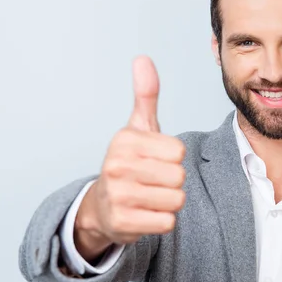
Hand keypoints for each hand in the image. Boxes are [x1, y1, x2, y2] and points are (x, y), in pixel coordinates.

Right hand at [74, 56, 185, 259]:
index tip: (153, 160)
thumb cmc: (128, 163)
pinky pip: (167, 223)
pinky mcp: (122, 223)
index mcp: (124, 140)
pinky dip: (162, 221)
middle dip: (172, 182)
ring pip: (176, 200)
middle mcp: (116, 166)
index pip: (179, 151)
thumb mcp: (137, 128)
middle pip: (179, 176)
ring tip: (149, 197)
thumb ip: (145, 95)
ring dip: (168, 202)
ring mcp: (118, 196)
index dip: (172, 158)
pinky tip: (144, 214)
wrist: (102, 207)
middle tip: (151, 181)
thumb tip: (142, 59)